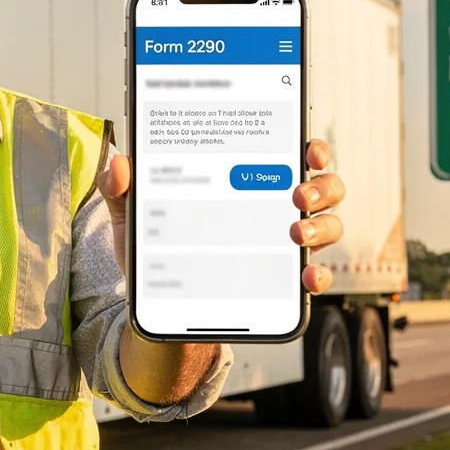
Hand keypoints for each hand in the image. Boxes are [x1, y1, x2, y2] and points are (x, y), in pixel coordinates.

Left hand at [97, 139, 346, 292]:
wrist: (160, 302)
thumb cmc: (157, 247)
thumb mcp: (136, 216)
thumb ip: (123, 189)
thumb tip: (119, 165)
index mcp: (249, 177)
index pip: (293, 153)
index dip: (312, 147)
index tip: (308, 149)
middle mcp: (278, 207)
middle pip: (325, 186)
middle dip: (322, 185)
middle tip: (299, 194)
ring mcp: (287, 244)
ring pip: (330, 226)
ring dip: (323, 227)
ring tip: (297, 234)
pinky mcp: (284, 281)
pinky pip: (316, 276)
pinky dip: (319, 276)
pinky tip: (307, 277)